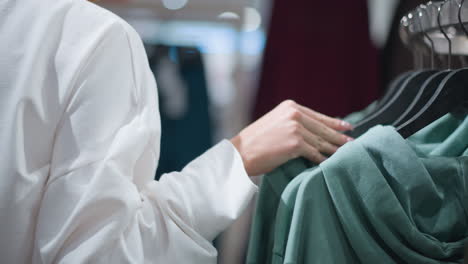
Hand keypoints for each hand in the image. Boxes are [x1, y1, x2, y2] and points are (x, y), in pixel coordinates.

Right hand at [230, 100, 353, 175]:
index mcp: (290, 107)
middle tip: (351, 142)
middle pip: (323, 128)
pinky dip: (322, 160)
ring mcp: (296, 128)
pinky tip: (328, 163)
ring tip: (345, 153)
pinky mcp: (295, 144)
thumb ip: (293, 122)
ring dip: (333, 149)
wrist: (241, 153)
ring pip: (321, 141)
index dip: (334, 122)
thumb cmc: (256, 141)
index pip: (318, 116)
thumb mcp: (275, 123)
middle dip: (338, 136)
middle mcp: (294, 114)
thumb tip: (315, 130)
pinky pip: (314, 153)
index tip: (347, 126)